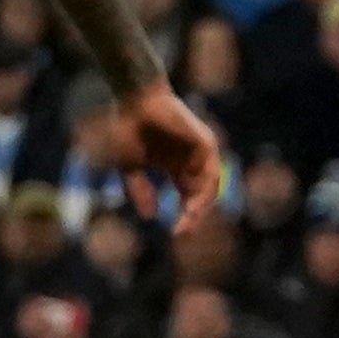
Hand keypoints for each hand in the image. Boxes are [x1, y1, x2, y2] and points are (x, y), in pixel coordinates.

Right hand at [122, 81, 226, 221]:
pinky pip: (210, 169)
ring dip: (201, 204)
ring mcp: (199, 152)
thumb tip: (149, 216)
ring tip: (189, 218)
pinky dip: (204, 185)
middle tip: (183, 232)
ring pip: (210, 185)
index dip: (184, 217)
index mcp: (176, 168)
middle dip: (194, 216)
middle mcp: (191, 162)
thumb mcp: (131, 168)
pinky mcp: (204, 142)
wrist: (134, 102)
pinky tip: (191, 198)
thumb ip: (140, 190)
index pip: (187, 198)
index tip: (175, 235)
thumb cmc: (128, 130)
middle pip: (201, 195)